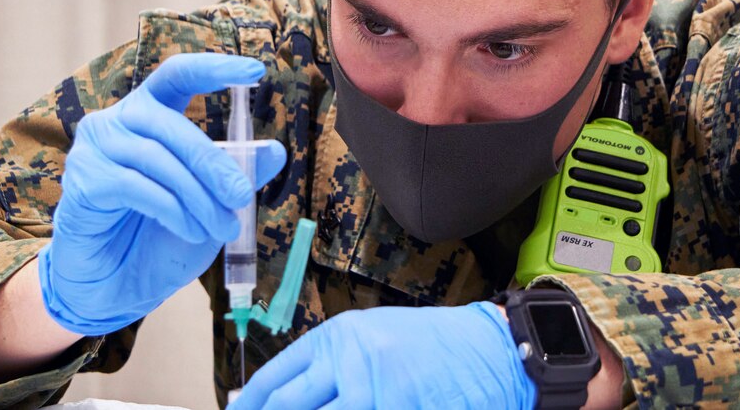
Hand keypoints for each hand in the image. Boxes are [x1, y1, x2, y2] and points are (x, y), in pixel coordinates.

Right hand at [38, 52, 286, 335]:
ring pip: (157, 159)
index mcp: (150, 114)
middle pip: (172, 124)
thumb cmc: (163, 236)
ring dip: (197, 197)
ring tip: (222, 227)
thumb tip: (276, 149)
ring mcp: (94, 148)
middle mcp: (117, 121)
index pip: (177, 75)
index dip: (213, 68)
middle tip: (242, 197)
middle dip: (213, 163)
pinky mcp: (82, 180)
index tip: (255, 71)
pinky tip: (191, 230)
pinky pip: (134, 186)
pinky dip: (172, 210)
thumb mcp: (212, 203)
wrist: (120, 286)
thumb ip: (237, 174)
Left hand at [228, 302, 535, 409]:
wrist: (490, 350)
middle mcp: (350, 363)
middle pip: (288, 407)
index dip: (250, 406)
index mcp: (339, 337)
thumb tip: (275, 397)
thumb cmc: (433, 346)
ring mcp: (374, 394)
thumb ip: (329, 366)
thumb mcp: (373, 339)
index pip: (275, 378)